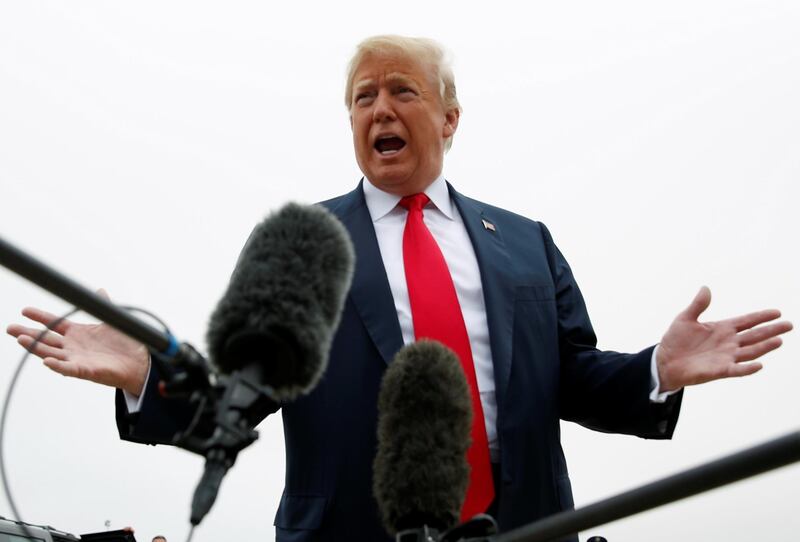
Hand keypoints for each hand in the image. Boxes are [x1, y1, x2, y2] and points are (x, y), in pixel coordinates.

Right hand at [5, 290, 149, 395]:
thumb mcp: (111, 322)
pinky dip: (57, 365)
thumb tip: (100, 291)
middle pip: (45, 339)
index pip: (54, 323)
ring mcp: (77, 359)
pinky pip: (68, 369)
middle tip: (10, 328)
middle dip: (27, 334)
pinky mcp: (86, 371)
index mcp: (77, 333)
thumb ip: (104, 307)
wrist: (138, 361)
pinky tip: (46, 361)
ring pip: (51, 353)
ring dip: (36, 348)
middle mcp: (72, 347)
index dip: (40, 317)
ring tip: (21, 339)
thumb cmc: (123, 344)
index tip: (24, 310)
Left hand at [656, 286, 792, 391]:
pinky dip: (748, 368)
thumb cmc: (675, 340)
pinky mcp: (719, 370)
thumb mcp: (685, 318)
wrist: (665, 361)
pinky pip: (737, 370)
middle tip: (789, 325)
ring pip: (750, 351)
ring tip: (779, 340)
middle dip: (771, 330)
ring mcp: (726, 357)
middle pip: (754, 335)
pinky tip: (760, 365)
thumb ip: (698, 305)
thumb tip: (705, 288)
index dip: (761, 317)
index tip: (777, 312)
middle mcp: (728, 343)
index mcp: (722, 328)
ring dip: (764, 347)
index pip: (747, 321)